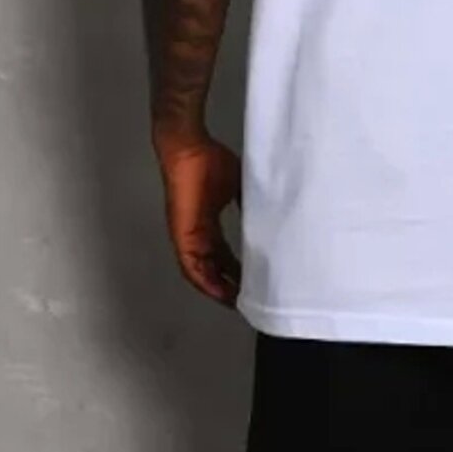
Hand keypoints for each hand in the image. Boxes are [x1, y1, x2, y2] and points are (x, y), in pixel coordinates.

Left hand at [155, 134, 241, 305]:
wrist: (189, 148)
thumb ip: (249, 204)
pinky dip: (204, 280)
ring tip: (236, 302)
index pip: (223, 255)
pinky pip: (191, 265)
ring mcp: (187, 236)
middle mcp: (197, 235)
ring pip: (201, 272)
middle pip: (212, 268)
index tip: (253, 281)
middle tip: (248, 298)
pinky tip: (218, 292)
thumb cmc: (211, 161)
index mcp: (208, 224)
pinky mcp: (182, 235)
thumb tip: (270, 216)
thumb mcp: (238, 187)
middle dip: (229, 285)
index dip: (236, 270)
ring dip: (216, 288)